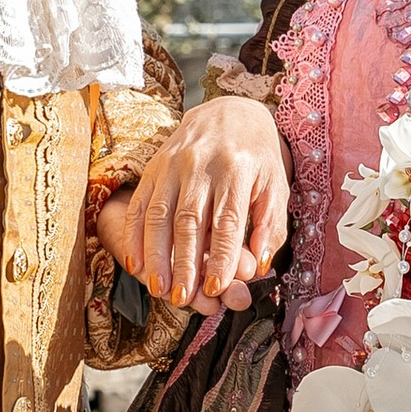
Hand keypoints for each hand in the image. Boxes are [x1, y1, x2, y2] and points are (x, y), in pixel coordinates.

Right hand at [98, 97, 288, 314]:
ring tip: (159, 288)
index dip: (221, 257)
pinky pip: (140, 203)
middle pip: (189, 220)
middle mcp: (202, 164)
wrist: (230, 113)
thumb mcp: (276, 185)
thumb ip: (271, 225)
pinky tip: (135, 263)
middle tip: (182, 298)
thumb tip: (260, 265)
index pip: (227, 220)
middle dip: (184, 263)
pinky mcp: (154, 166)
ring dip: (156, 255)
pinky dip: (135, 235)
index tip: (215, 289)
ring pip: (159, 214)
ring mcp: (173, 163)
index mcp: (237, 168)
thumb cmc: (257, 157)